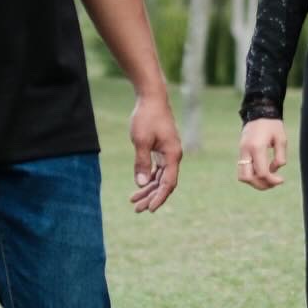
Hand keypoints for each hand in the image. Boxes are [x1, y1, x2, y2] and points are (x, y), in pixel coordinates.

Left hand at [129, 91, 181, 212]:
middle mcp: (173, 156)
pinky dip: (149, 178)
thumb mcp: (141, 141)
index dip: (159, 197)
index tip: (150, 209)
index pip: (168, 183)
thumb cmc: (147, 117)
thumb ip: (141, 163)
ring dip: (148, 189)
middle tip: (137, 209)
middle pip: (164, 183)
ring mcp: (168, 152)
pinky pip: (157, 169)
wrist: (152, 97)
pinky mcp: (162, 149)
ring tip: (134, 201)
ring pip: (160, 177)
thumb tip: (141, 184)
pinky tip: (140, 186)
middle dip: (151, 197)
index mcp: (172, 154)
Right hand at [238, 117, 287, 190]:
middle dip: (261, 185)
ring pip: (242, 176)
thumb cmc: (273, 125)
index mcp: (257, 147)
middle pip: (248, 178)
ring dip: (255, 182)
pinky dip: (252, 175)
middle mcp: (246, 151)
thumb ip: (280, 157)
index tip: (281, 180)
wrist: (259, 112)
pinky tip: (262, 172)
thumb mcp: (281, 140)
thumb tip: (273, 171)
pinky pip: (243, 169)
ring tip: (268, 180)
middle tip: (273, 183)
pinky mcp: (241, 151)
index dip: (272, 181)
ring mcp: (241, 151)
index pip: (262, 172)